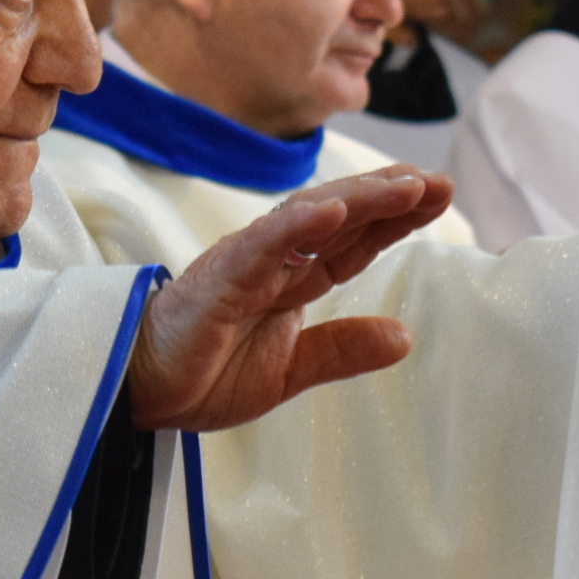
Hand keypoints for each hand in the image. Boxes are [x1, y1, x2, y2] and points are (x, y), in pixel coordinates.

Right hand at [124, 168, 453, 430]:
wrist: (137, 395)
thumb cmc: (202, 376)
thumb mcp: (290, 372)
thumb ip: (342, 350)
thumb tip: (405, 337)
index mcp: (292, 281)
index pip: (353, 241)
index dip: (395, 218)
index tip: (440, 196)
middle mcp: (274, 262)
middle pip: (341, 219)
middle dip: (391, 198)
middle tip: (441, 183)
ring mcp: (246, 264)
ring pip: (308, 219)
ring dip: (358, 200)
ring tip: (405, 188)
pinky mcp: (218, 278)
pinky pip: (262, 246)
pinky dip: (297, 225)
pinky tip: (333, 211)